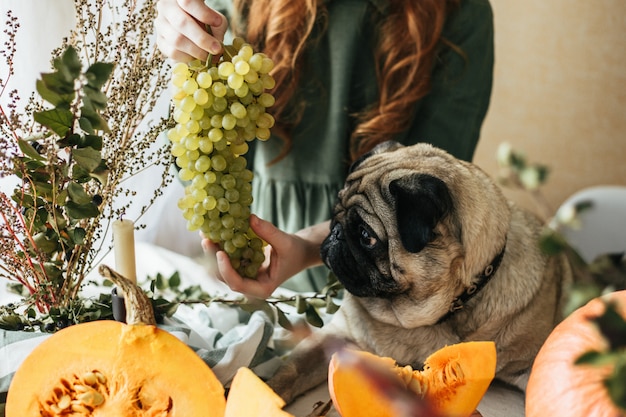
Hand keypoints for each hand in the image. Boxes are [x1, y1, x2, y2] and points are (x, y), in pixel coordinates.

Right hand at [155, 0, 228, 60]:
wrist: (191, 26)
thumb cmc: (205, 19)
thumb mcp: (214, 17)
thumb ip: (217, 27)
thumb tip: (217, 45)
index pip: (188, 2)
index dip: (204, 13)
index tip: (218, 22)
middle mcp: (166, 8)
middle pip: (182, 23)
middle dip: (202, 39)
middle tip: (217, 49)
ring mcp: (161, 24)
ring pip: (177, 40)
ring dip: (197, 51)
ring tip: (209, 56)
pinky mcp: (160, 41)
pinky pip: (173, 52)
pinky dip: (188, 58)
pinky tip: (197, 58)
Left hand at [202, 215, 327, 298]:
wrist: (300, 252)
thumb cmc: (296, 251)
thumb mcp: (285, 242)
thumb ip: (268, 232)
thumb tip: (250, 218)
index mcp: (262, 288)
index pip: (237, 284)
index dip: (226, 270)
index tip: (220, 252)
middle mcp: (250, 286)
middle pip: (224, 277)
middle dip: (213, 259)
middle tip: (206, 239)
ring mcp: (244, 277)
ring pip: (222, 269)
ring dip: (213, 253)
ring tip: (206, 234)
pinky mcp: (242, 267)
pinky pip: (227, 259)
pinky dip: (220, 247)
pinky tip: (214, 233)